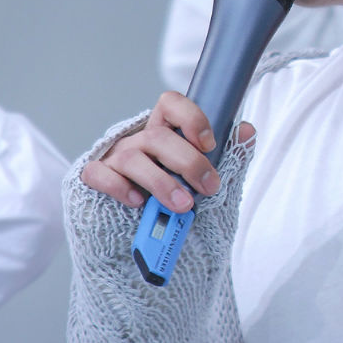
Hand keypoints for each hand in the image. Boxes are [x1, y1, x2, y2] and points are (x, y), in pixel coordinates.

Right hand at [80, 91, 254, 212]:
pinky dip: (119, 187)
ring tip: (183, 205)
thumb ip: (227, 156)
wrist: (140, 237)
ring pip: (132, 157)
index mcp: (164, 133)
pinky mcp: (94, 179)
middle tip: (209, 187)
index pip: (171, 104)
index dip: (190, 117)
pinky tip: (138, 202)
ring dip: (161, 182)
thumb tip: (247, 131)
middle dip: (188, 162)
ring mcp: (114, 159)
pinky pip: (99, 174)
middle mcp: (138, 141)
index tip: (209, 144)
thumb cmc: (174, 199)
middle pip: (158, 137)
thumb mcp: (204, 179)